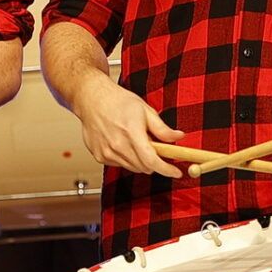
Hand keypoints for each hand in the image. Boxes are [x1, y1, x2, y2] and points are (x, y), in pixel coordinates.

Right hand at [67, 74, 184, 178]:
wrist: (92, 99)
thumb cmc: (117, 102)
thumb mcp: (145, 110)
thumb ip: (162, 128)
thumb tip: (178, 137)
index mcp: (131, 132)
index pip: (151, 160)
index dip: (166, 169)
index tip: (176, 172)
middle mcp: (117, 144)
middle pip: (144, 167)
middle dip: (155, 162)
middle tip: (155, 149)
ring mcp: (107, 152)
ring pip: (133, 167)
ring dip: (140, 160)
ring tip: (136, 142)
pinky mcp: (99, 156)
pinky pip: (120, 164)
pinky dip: (126, 158)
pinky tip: (123, 143)